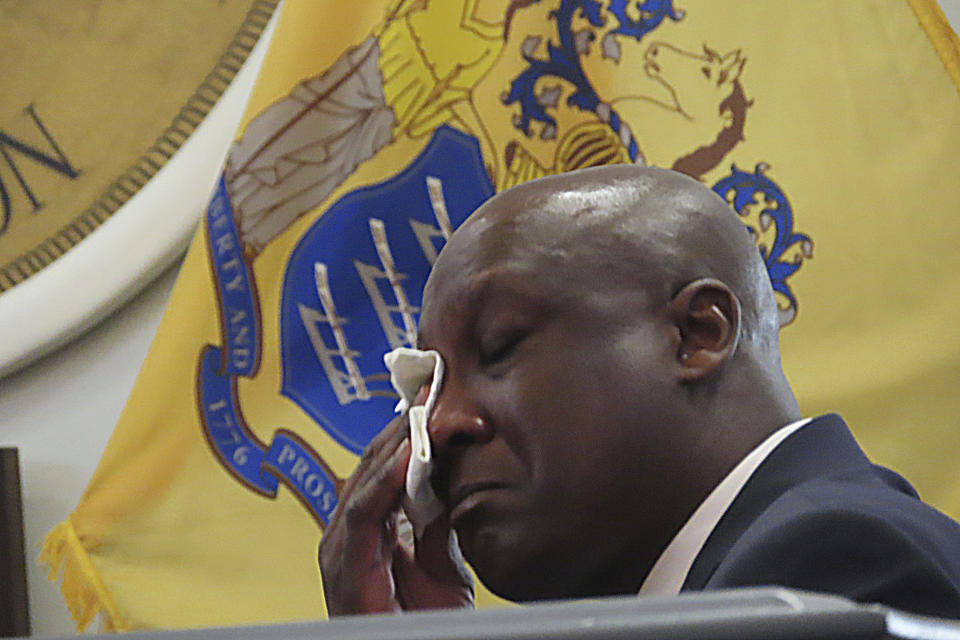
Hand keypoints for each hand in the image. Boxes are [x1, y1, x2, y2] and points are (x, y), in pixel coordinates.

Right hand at [318, 409, 473, 615]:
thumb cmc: (422, 621)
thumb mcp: (441, 562)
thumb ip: (438, 522)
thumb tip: (451, 474)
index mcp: (369, 526)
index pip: (385, 464)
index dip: (412, 428)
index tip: (439, 394)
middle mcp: (349, 531)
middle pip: (374, 463)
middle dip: (406, 425)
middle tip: (436, 387)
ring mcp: (340, 546)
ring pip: (366, 478)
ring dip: (399, 441)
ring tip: (427, 408)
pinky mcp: (343, 566)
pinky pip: (363, 513)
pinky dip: (385, 480)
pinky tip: (409, 453)